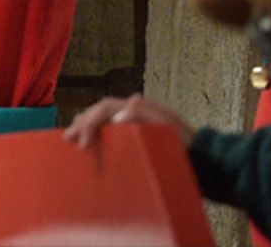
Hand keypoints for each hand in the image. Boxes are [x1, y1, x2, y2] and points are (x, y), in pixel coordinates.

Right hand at [62, 94, 193, 149]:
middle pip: (99, 113)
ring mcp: (133, 127)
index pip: (105, 109)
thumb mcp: (168, 126)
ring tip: (70, 139)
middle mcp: (132, 114)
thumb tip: (119, 112)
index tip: (82, 141)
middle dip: (82, 124)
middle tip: (67, 139)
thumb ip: (145, 114)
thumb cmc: (187, 144)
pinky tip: (89, 149)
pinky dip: (96, 139)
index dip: (90, 121)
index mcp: (137, 108)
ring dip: (86, 129)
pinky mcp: (135, 142)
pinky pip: (111, 137)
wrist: (204, 162)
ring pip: (102, 123)